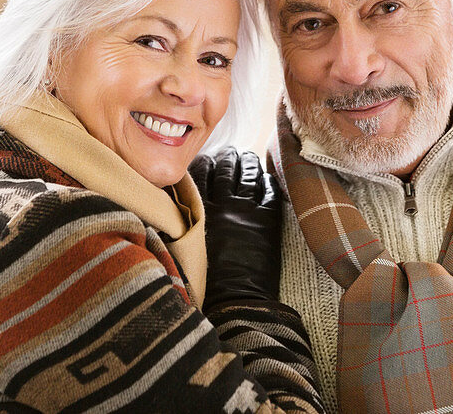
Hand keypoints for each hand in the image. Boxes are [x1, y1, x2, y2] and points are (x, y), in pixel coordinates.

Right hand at [189, 147, 282, 312]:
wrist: (235, 300)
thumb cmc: (208, 283)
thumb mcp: (188, 247)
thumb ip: (186, 223)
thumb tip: (182, 206)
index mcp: (202, 211)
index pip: (201, 174)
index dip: (205, 162)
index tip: (207, 158)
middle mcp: (224, 205)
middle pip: (225, 169)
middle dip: (228, 157)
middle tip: (230, 152)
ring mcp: (247, 210)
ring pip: (248, 174)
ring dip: (248, 163)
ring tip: (248, 158)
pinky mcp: (267, 220)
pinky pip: (270, 191)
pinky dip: (268, 180)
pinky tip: (267, 176)